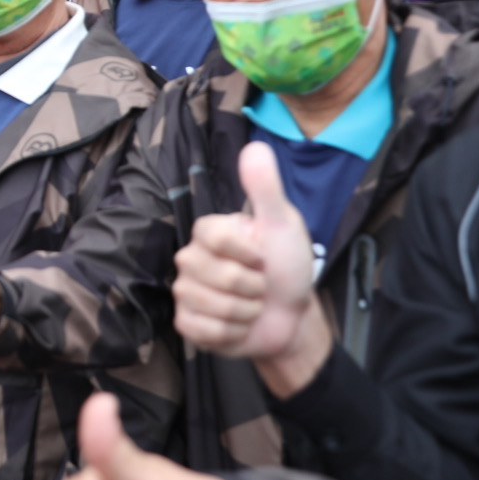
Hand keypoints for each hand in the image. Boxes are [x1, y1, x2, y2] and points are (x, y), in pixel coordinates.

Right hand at [173, 143, 331, 395]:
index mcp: (209, 233)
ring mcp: (185, 292)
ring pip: (210, 305)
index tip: (263, 256)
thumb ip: (265, 188)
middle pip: (214, 275)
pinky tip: (239, 326)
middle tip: (260, 285)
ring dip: (244, 312)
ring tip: (252, 306)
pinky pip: (202, 330)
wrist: (292, 316)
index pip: (211, 237)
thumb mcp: (282, 224)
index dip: (246, 253)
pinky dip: (231, 333)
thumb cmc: (287, 266)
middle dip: (251, 287)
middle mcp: (190, 259)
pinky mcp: (187, 323)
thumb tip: (255, 145)